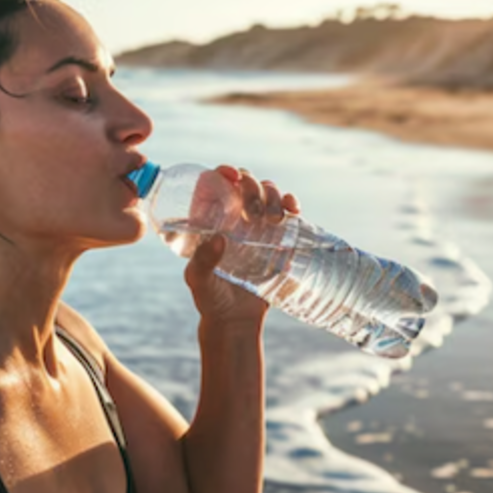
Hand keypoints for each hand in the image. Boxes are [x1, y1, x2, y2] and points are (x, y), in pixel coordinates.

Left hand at [184, 166, 299, 326]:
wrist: (236, 320)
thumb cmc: (210, 299)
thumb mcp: (198, 282)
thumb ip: (202, 263)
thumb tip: (218, 240)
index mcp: (209, 218)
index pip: (216, 182)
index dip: (224, 172)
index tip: (231, 176)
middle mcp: (233, 215)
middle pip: (246, 183)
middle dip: (253, 187)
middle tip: (253, 213)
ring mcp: (256, 224)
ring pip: (267, 191)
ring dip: (273, 195)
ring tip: (273, 218)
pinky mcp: (277, 235)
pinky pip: (287, 209)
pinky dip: (291, 202)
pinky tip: (293, 209)